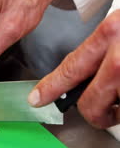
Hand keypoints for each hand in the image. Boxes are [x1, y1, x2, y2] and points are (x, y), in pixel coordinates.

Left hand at [29, 10, 119, 128]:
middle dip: (93, 112)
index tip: (35, 99)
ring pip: (110, 110)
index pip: (70, 67)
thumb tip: (83, 74)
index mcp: (111, 34)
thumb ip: (100, 51)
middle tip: (100, 113)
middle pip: (90, 103)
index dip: (51, 88)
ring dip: (116, 111)